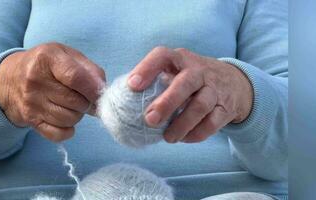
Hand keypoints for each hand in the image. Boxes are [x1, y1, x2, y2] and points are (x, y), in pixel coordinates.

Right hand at [0, 42, 104, 141]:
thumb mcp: (67, 55)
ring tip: (71, 104)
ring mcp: (31, 103)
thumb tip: (102, 90)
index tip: (100, 93)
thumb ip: (90, 69)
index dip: (93, 89)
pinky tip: (65, 119)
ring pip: (70, 119)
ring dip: (77, 114)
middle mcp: (35, 81)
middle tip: (82, 96)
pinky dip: (67, 130)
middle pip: (75, 102)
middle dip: (86, 102)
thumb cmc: (47, 66)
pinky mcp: (30, 120)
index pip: (75, 78)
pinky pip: (58, 134)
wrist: (10, 79)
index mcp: (47, 59)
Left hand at [128, 47, 252, 142]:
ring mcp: (215, 89)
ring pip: (201, 105)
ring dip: (182, 124)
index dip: (146, 68)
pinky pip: (213, 122)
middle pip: (185, 83)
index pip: (163, 56)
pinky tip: (184, 138)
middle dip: (167, 103)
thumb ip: (156, 81)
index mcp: (180, 59)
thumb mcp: (176, 70)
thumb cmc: (192, 79)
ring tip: (168, 138)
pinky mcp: (225, 107)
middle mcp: (199, 71)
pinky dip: (197, 133)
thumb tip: (127, 102)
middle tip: (149, 120)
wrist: (234, 82)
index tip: (132, 85)